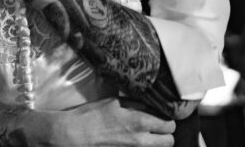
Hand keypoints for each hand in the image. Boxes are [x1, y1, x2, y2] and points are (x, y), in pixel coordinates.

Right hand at [43, 98, 175, 146]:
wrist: (75, 134)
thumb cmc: (92, 116)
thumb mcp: (115, 102)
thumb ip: (136, 103)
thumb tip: (152, 104)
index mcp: (139, 121)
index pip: (169, 124)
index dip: (166, 119)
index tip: (161, 116)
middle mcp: (141, 140)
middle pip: (169, 140)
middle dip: (165, 132)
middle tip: (156, 126)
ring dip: (156, 141)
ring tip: (145, 133)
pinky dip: (144, 146)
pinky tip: (133, 140)